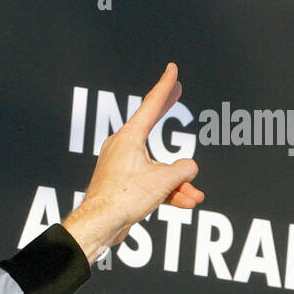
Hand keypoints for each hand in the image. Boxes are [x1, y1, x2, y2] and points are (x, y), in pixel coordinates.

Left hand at [63, 63, 205, 264]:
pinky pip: (151, 181)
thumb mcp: (164, 180)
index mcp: (129, 137)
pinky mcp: (122, 183)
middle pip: (152, 126)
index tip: (171, 69)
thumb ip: (184, 169)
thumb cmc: (124, 198)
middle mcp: (123, 147)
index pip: (151, 105)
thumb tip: (188, 169)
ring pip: (157, 165)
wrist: (100, 224)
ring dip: (178, 182)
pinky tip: (185, 202)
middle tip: (176, 90)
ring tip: (193, 197)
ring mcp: (121, 165)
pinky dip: (167, 191)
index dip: (164, 86)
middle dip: (168, 111)